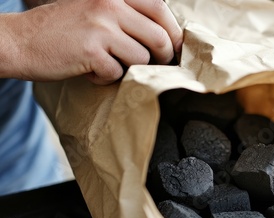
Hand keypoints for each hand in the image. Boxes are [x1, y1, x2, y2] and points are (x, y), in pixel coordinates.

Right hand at [4, 0, 182, 84]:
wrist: (21, 40)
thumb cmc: (65, 30)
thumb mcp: (97, 11)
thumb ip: (128, 17)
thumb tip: (166, 37)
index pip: (160, 9)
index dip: (174, 33)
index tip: (175, 48)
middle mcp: (109, 5)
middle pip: (159, 38)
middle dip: (163, 57)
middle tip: (155, 65)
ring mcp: (101, 27)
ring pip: (141, 59)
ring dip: (129, 68)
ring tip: (108, 63)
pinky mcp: (91, 51)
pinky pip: (117, 73)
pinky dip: (106, 78)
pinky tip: (89, 70)